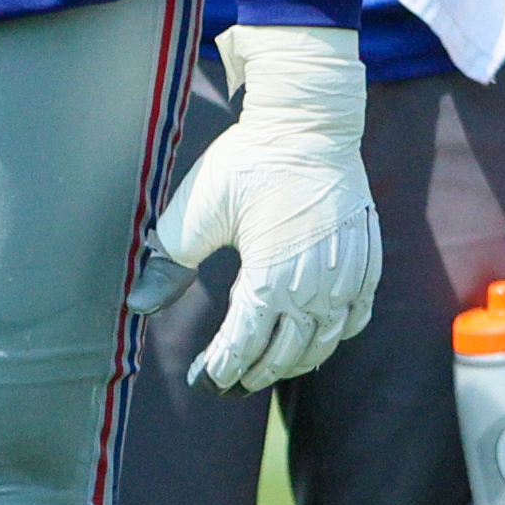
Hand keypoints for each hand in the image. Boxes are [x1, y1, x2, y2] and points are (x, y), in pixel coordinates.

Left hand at [125, 25, 380, 393]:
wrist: (308, 123)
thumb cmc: (248, 162)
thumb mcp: (197, 211)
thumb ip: (168, 264)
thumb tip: (136, 306)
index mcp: (272, 278)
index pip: (244, 344)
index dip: (222, 368)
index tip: (201, 379)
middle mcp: (315, 286)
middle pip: (285, 353)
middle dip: (252, 373)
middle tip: (227, 382)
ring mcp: (347, 276)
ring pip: (322, 343)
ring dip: (292, 362)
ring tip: (264, 366)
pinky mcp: (367, 260)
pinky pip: (355, 317)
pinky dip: (332, 337)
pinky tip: (313, 337)